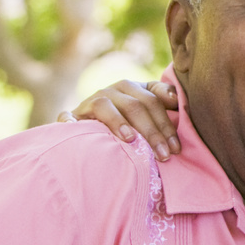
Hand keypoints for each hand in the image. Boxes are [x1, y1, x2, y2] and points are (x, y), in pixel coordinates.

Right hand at [62, 80, 180, 159]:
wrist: (91, 127)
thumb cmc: (130, 122)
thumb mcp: (149, 112)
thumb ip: (163, 104)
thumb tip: (177, 99)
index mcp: (133, 88)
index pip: (153, 99)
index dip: (166, 123)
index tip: (176, 146)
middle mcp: (112, 90)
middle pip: (135, 106)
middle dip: (153, 132)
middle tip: (164, 156)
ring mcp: (90, 101)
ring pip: (106, 106)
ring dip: (119, 122)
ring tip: (131, 140)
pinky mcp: (72, 115)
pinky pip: (67, 116)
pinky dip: (69, 121)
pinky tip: (75, 128)